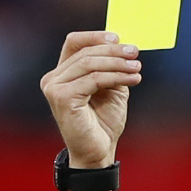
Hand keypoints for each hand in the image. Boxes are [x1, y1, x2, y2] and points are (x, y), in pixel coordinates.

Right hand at [41, 30, 139, 167]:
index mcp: (62, 73)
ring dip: (117, 63)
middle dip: (113, 51)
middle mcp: (53, 78)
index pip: (74, 43)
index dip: (95, 37)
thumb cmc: (102, 124)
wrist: (98, 153)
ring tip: (137, 68)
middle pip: (85, 52)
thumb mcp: (111, 89)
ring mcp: (54, 87)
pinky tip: (132, 79)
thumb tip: (123, 47)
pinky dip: (115, 76)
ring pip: (90, 64)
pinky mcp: (62, 97)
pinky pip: (93, 79)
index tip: (119, 38)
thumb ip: (112, 68)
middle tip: (135, 53)